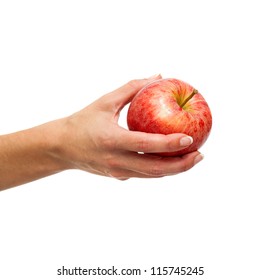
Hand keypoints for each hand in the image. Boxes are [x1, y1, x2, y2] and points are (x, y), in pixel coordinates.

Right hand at [58, 75, 203, 178]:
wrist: (61, 147)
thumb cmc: (82, 121)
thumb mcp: (104, 102)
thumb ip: (131, 88)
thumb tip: (157, 76)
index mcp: (112, 140)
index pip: (146, 146)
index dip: (169, 144)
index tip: (190, 139)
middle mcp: (116, 161)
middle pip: (155, 169)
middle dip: (181, 165)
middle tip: (200, 154)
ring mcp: (117, 172)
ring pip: (152, 175)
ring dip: (175, 169)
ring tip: (192, 158)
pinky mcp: (118, 176)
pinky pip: (144, 174)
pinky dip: (161, 169)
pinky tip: (172, 160)